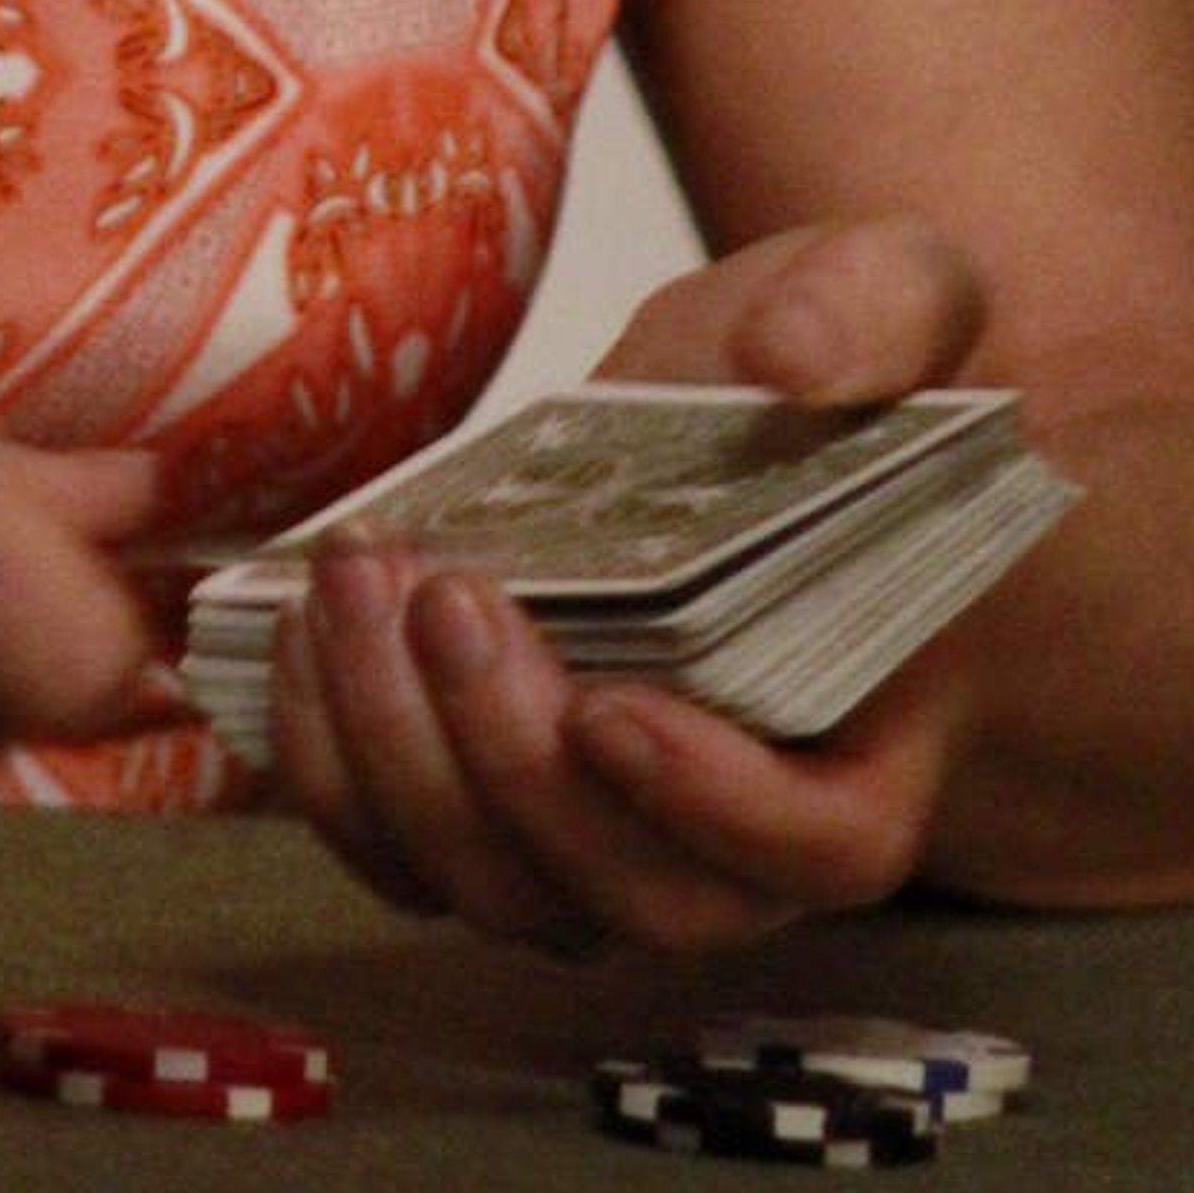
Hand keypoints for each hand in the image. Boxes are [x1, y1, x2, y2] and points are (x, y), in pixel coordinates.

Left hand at [271, 215, 990, 953]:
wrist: (722, 409)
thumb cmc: (823, 381)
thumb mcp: (891, 298)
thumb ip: (877, 313)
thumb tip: (792, 357)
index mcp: (869, 738)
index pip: (818, 848)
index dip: (714, 805)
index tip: (609, 704)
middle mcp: (738, 836)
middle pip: (633, 895)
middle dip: (514, 763)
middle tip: (447, 595)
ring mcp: (602, 844)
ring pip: (499, 890)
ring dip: (399, 755)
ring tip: (354, 580)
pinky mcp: (485, 813)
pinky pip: (397, 854)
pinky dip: (331, 764)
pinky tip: (302, 624)